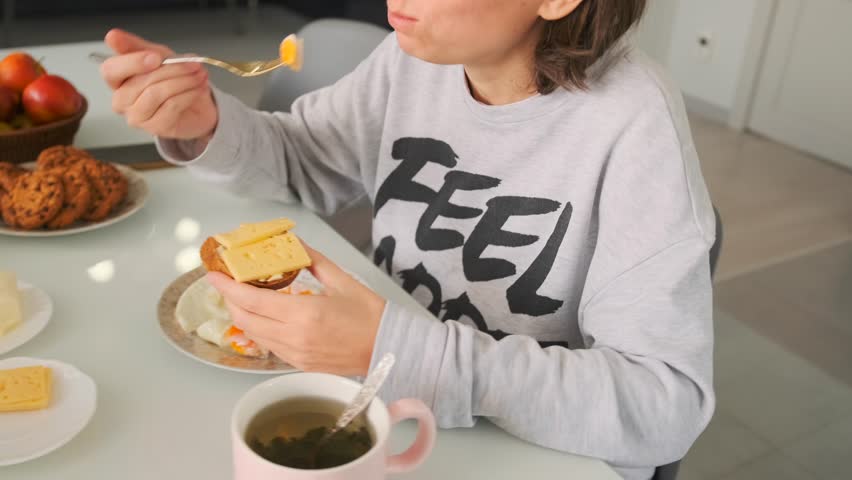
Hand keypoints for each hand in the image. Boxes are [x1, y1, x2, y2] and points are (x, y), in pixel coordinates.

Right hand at [100, 28, 218, 139]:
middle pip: (141, 82)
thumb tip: (113, 36)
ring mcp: (137, 116)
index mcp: (116, 79)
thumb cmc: (172, 79)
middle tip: (193, 64)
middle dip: (171, 70)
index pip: (111, 70)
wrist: (195, 103)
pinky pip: (171, 106)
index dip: (132, 62)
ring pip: (157, 94)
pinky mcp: (156, 127)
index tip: (155, 56)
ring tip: (199, 74)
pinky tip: (198, 88)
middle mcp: (122, 100)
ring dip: (183, 81)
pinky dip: (188, 94)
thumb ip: (135, 46)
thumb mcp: (156, 55)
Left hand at [206, 244, 385, 376]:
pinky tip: (265, 316)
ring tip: (242, 297)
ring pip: (254, 334)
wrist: (389, 348)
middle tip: (227, 282)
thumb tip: (294, 244)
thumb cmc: (370, 315)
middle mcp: (294, 337)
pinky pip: (269, 345)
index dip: (227, 286)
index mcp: (304, 313)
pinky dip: (259, 329)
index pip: (252, 299)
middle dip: (229, 300)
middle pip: (245, 318)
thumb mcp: (342, 281)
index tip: (213, 274)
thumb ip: (313, 261)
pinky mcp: (299, 364)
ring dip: (243, 315)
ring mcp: (295, 354)